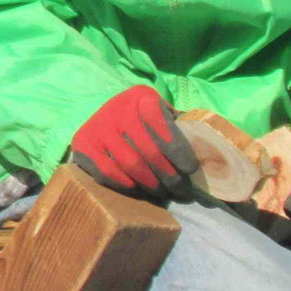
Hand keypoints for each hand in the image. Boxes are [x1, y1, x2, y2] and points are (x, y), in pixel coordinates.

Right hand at [69, 87, 198, 196]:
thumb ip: (178, 126)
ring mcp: (97, 127)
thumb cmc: (142, 120)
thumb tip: (207, 153)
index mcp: (141, 97)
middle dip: (169, 175)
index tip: (190, 170)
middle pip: (147, 151)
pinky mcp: (83, 144)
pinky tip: (138, 188)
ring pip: (130, 164)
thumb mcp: (160, 113)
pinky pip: (108, 172)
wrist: (103, 117)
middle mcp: (116, 108)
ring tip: (163, 193)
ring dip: (151, 184)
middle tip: (181, 191)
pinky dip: (127, 184)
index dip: (177, 150)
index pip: (161, 123)